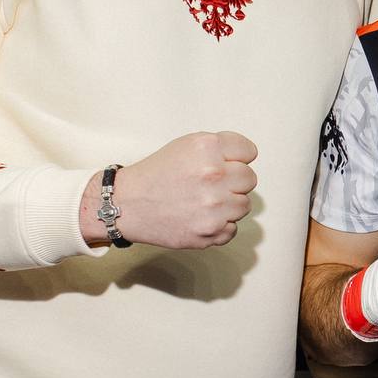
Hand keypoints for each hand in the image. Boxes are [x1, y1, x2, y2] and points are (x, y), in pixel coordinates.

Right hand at [103, 130, 258, 248]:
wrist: (128, 205)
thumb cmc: (156, 175)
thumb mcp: (186, 145)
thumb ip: (219, 148)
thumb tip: (247, 160)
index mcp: (207, 148)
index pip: (249, 152)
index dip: (237, 158)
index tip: (227, 163)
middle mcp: (213, 175)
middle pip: (250, 179)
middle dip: (234, 181)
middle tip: (211, 184)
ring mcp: (213, 207)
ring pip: (244, 205)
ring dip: (228, 204)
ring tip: (203, 201)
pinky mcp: (210, 232)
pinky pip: (232, 228)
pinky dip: (220, 226)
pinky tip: (199, 217)